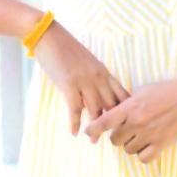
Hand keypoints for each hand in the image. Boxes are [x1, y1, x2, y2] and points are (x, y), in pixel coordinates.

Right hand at [32, 19, 131, 134]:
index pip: (122, 94)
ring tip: (94, 141)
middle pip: (112, 105)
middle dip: (114, 123)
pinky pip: (74, 109)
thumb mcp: (88, 63)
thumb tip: (96, 95)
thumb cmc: (67, 49)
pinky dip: (74, 123)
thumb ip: (95, 78)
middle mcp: (98, 78)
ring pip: (95, 110)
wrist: (49, 35)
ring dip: (95, 128)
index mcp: (104, 72)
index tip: (127, 124)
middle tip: (114, 138)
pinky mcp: (69, 85)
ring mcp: (84, 82)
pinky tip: (74, 133)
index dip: (126, 110)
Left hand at [82, 75, 176, 164]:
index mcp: (131, 107)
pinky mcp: (162, 144)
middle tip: (126, 130)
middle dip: (117, 136)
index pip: (104, 122)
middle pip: (115, 140)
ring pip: (128, 149)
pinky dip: (143, 154)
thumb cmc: (167, 91)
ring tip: (141, 135)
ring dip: (131, 145)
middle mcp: (137, 122)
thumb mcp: (142, 90)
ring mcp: (150, 134)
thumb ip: (126, 102)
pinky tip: (148, 146)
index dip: (92, 129)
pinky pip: (143, 158)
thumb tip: (112, 112)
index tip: (87, 132)